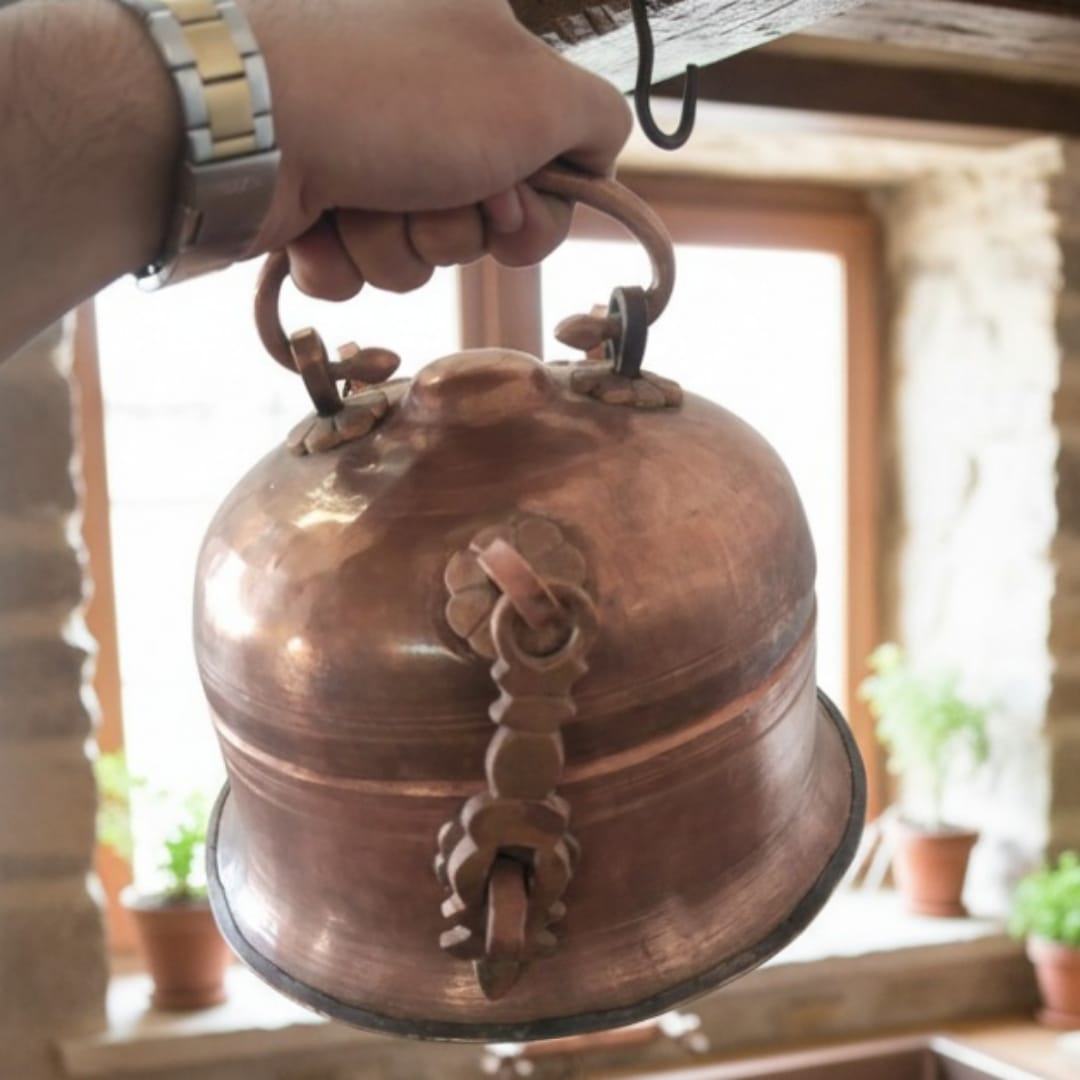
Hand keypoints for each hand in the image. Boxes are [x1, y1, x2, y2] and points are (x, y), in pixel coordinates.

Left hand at [240, 0, 632, 299]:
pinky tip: (320, 218)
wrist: (255, 123)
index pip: (545, 171)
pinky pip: (356, 271)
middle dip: (454, 227)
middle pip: (479, 222)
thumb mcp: (538, 93)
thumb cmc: (404, 100)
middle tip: (427, 188)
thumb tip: (599, 159)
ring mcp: (362, 153)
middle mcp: (423, 105)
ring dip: (395, 244)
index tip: (509, 206)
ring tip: (361, 197)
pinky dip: (343, 258)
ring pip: (416, 254)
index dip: (534, 212)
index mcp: (479, 62)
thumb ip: (599, 121)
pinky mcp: (309, 203)